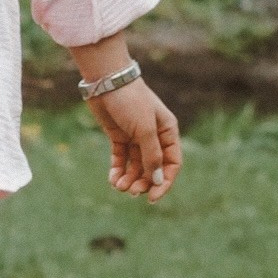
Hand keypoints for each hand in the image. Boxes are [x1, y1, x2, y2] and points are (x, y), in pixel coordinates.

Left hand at [98, 77, 181, 202]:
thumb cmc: (130, 100)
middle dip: (143, 182)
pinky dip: (118, 170)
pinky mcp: (119, 136)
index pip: (172, 163)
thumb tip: (159, 180)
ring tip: (119, 186)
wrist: (105, 80)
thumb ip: (152, 156)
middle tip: (131, 191)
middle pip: (153, 167)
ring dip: (129, 179)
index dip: (164, 182)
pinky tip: (113, 180)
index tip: (152, 197)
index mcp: (167, 131)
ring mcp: (135, 136)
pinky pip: (121, 158)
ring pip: (136, 165)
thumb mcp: (144, 129)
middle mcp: (153, 136)